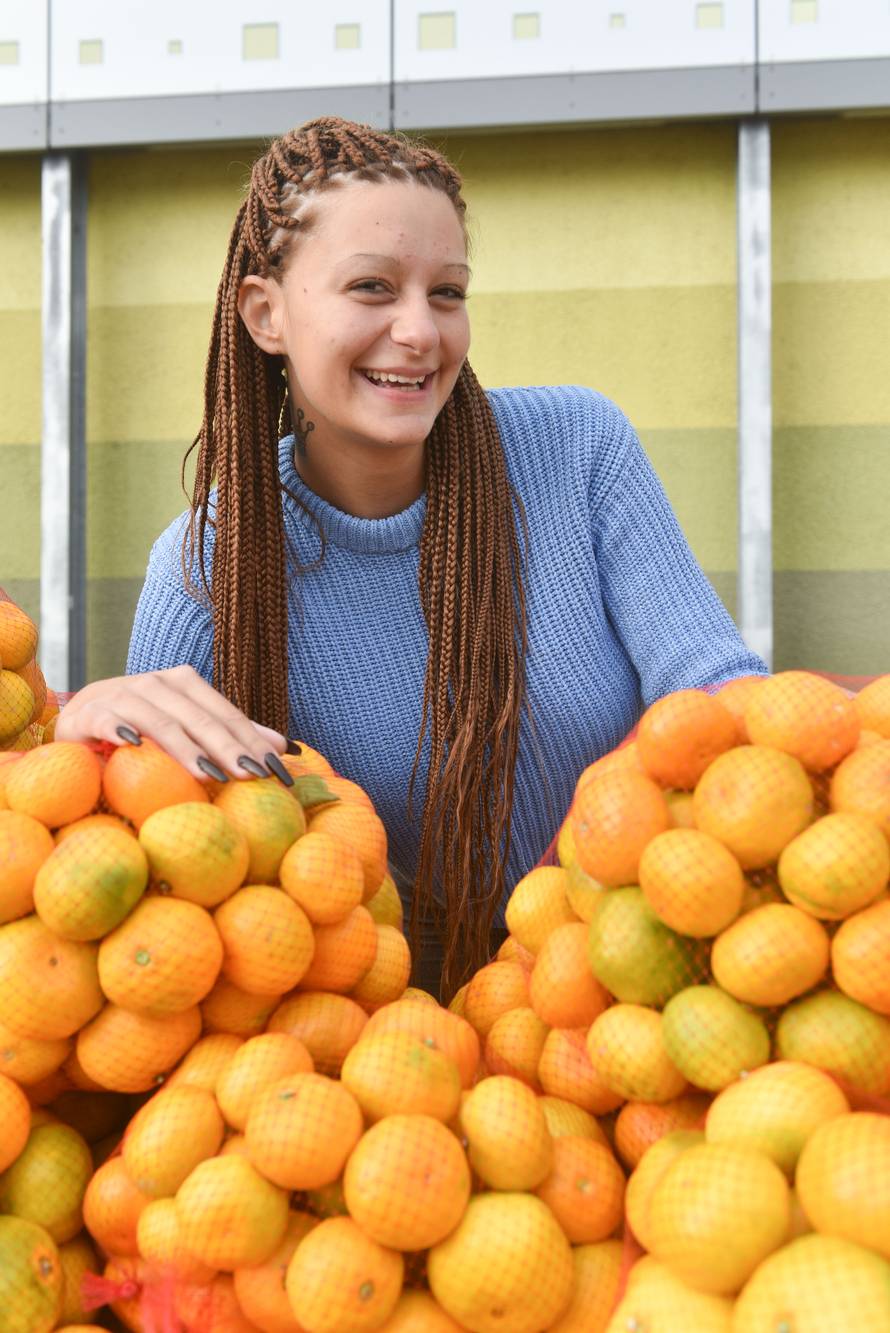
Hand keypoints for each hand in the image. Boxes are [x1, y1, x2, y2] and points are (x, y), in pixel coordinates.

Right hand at [54, 664, 292, 784]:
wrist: (81, 724)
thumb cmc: (143, 732)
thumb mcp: (190, 733)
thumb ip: (233, 737)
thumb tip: (285, 748)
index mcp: (186, 684)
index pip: (227, 715)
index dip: (254, 742)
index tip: (278, 772)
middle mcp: (158, 684)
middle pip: (201, 718)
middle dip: (229, 748)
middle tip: (252, 775)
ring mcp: (123, 694)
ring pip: (161, 721)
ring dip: (184, 747)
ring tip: (207, 773)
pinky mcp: (90, 712)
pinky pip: (108, 720)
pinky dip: (121, 729)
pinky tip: (134, 745)